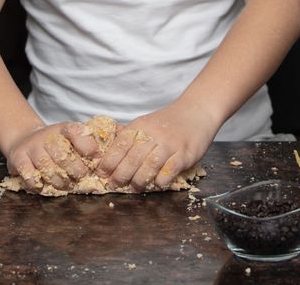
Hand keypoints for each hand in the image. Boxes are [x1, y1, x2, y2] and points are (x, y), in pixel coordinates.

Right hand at [6, 123, 89, 192]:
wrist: (24, 140)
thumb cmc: (57, 145)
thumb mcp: (72, 139)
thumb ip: (87, 147)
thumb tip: (103, 161)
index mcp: (64, 129)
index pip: (76, 131)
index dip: (87, 145)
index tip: (95, 157)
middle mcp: (47, 135)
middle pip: (62, 154)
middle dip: (75, 170)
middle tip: (81, 177)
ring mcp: (32, 146)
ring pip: (47, 168)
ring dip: (59, 181)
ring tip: (66, 185)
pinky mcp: (18, 158)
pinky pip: (30, 175)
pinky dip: (39, 185)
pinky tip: (45, 186)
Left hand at [96, 101, 220, 190]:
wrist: (197, 111)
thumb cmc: (169, 121)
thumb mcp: (146, 122)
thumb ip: (128, 135)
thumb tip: (105, 150)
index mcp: (141, 126)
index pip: (120, 144)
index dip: (109, 161)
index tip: (102, 173)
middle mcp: (154, 134)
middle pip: (133, 157)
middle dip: (121, 174)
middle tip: (114, 184)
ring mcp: (170, 144)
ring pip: (150, 165)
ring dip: (139, 180)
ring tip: (134, 188)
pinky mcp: (185, 153)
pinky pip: (169, 170)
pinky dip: (160, 180)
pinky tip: (157, 184)